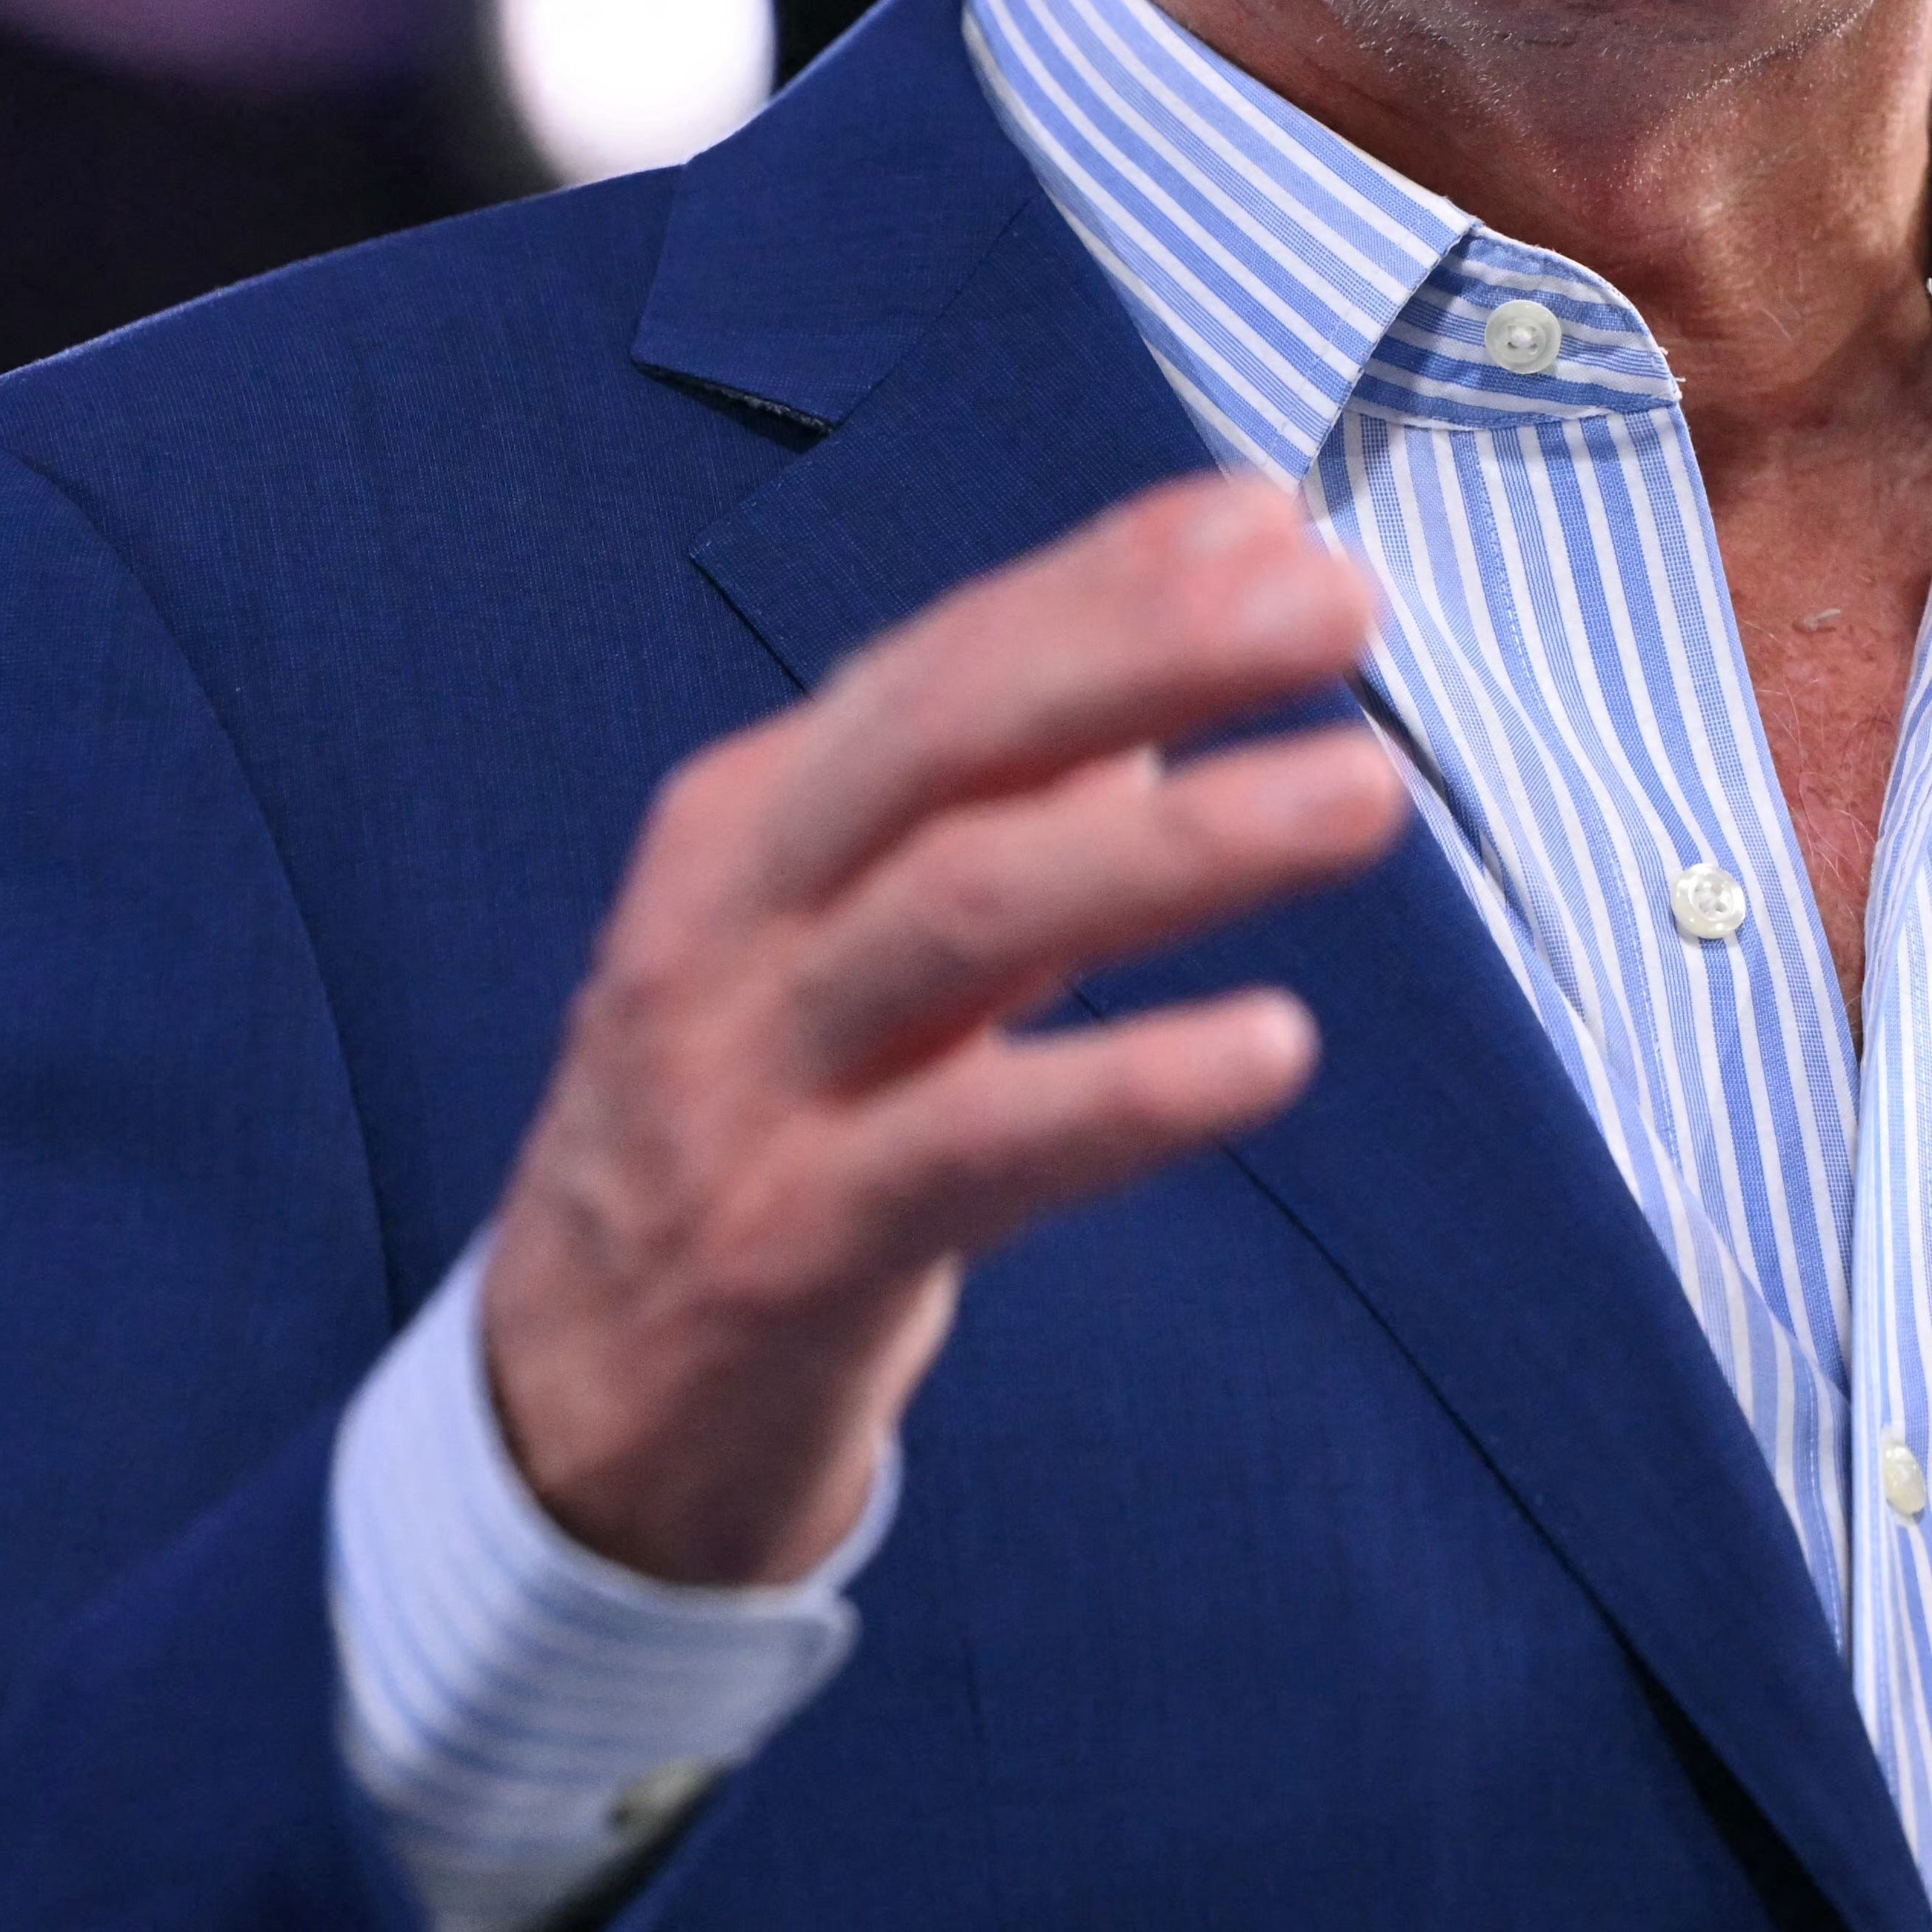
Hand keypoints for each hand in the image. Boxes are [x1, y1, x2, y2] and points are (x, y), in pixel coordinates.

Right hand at [477, 473, 1404, 1586]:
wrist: (571, 1413)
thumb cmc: (758, 1138)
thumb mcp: (856, 952)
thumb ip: (1004, 808)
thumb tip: (1182, 654)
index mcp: (752, 824)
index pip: (944, 661)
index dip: (1108, 580)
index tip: (1277, 518)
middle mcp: (732, 922)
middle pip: (943, 740)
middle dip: (1144, 650)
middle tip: (1339, 606)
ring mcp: (749, 1081)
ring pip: (963, 913)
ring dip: (1176, 842)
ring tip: (1360, 793)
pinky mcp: (788, 1245)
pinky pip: (971, 1144)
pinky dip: (1128, 1087)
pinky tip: (1272, 1045)